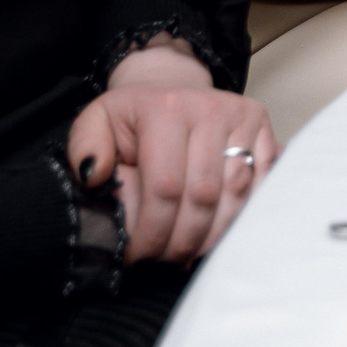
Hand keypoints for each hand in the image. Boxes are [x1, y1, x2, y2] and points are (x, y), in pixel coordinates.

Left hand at [67, 43, 277, 264]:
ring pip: (235, 194)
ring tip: (189, 253)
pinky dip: (243, 214)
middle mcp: (209, 107)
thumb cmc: (133, 117)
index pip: (165, 188)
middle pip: (203, 196)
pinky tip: (219, 233)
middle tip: (164, 260)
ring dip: (212, 235)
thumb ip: (85, 147)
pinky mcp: (262, 126)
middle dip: (181, 241)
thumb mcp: (96, 122)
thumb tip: (93, 174)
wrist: (170, 87)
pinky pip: (262, 182)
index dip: (152, 232)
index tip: (138, 255)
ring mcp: (240, 115)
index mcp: (165, 108)